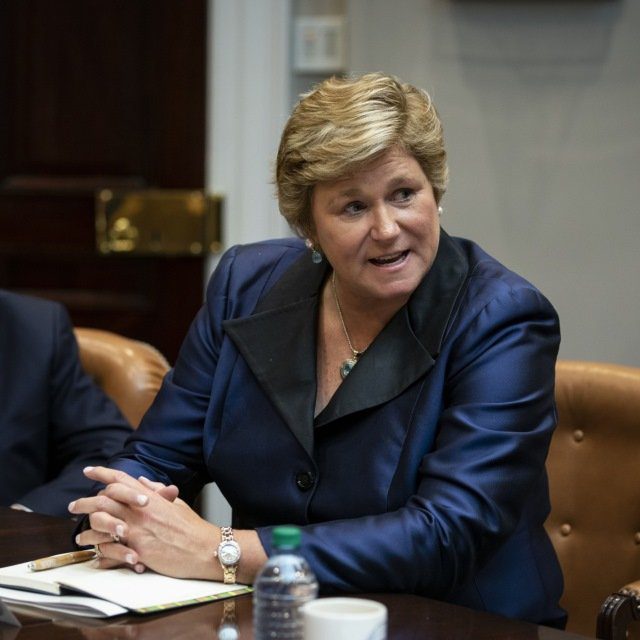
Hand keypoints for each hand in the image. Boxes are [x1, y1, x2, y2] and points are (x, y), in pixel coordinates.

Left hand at [70, 466, 220, 579]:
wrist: (204, 548)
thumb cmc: (192, 527)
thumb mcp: (177, 503)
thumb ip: (158, 491)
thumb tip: (143, 481)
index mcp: (151, 497)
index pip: (122, 479)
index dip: (102, 473)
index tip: (88, 471)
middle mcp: (141, 510)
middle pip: (103, 499)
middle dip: (84, 501)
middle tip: (73, 505)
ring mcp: (137, 529)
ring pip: (101, 522)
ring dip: (86, 528)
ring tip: (79, 534)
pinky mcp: (137, 550)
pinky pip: (109, 548)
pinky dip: (98, 550)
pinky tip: (93, 553)